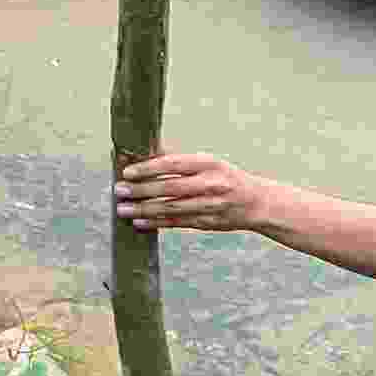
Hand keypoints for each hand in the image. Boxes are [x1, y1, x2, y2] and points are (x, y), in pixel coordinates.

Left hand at [113, 152, 263, 232]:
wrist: (256, 202)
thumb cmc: (226, 177)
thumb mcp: (209, 163)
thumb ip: (179, 161)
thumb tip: (146, 152)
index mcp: (209, 164)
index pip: (174, 164)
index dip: (149, 168)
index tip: (128, 171)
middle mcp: (210, 184)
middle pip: (170, 188)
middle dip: (141, 190)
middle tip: (119, 190)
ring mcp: (210, 205)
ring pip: (171, 208)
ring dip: (143, 209)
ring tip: (122, 209)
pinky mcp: (207, 222)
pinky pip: (177, 222)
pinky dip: (156, 222)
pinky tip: (138, 221)